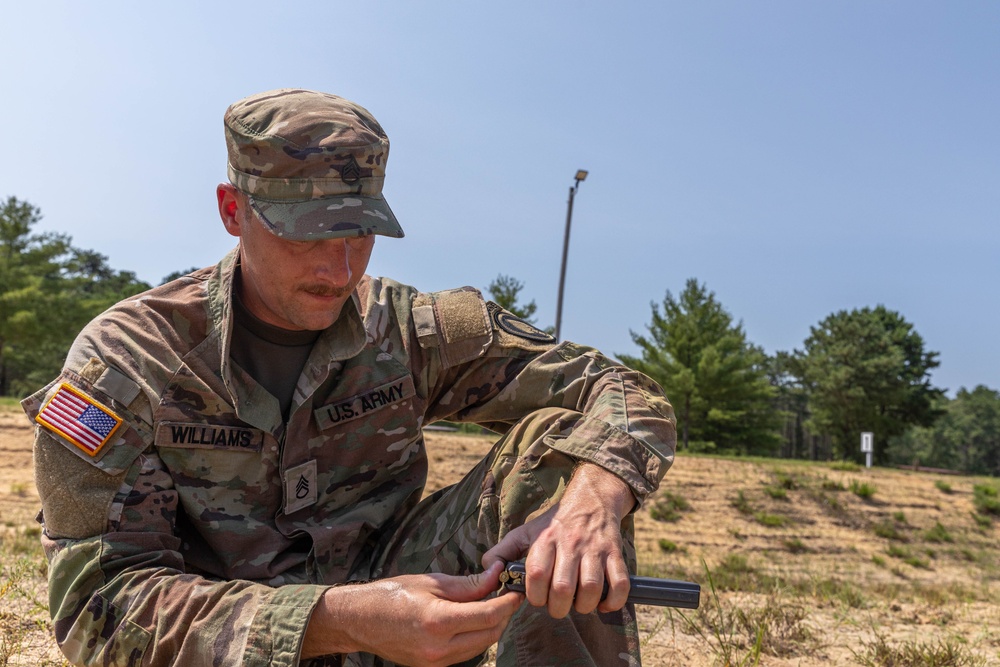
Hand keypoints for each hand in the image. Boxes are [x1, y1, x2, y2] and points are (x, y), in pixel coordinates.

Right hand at [302, 561, 523, 665]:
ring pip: (481, 646)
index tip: (516, 589)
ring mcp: (436, 662)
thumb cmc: (392, 594)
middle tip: (505, 595)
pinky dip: (475, 637)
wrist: (360, 620)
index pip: (489, 615)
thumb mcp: (432, 582)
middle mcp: (439, 647)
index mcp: (438, 621)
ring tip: (489, 604)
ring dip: (491, 627)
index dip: (508, 602)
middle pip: (490, 634)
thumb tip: (496, 575)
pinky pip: (465, 653)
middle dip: (503, 614)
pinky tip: (472, 620)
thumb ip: (468, 584)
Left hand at [482, 463, 634, 618]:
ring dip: (584, 606)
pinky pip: (620, 584)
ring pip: (591, 588)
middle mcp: (570, 543)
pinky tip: (603, 604)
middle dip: (558, 607)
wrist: (591, 498)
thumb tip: (490, 572)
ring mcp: (595, 549)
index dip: (535, 596)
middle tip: (558, 606)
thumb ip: (502, 552)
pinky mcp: (615, 553)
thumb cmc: (554, 523)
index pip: (536, 574)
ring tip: (578, 604)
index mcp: (545, 539)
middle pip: (563, 587)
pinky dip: (613, 601)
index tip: (538, 598)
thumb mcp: (524, 532)